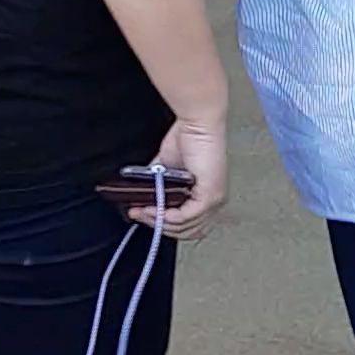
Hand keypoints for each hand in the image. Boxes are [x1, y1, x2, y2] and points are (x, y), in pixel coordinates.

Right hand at [134, 118, 226, 240]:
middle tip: (140, 215)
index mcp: (207, 196)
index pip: (190, 225)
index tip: (145, 216)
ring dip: (159, 222)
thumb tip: (142, 196)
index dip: (166, 225)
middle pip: (187, 231)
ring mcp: (214, 200)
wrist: (197, 123)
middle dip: (160, 227)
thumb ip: (158, 185)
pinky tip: (153, 210)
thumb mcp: (167, 168)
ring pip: (185, 227)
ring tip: (142, 212)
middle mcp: (214, 201)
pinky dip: (166, 217)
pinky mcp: (209, 196)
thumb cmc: (188, 138)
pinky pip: (186, 217)